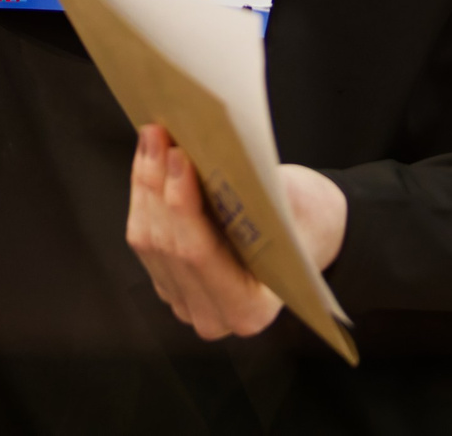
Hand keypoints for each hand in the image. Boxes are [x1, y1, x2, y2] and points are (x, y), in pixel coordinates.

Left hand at [124, 123, 346, 341]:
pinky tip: (149, 159)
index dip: (181, 204)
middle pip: (167, 246)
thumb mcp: (294, 203)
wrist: (305, 233)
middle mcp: (213, 317)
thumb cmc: (307, 218)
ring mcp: (185, 302)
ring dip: (145, 184)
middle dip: (157, 184)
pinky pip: (145, 237)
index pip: (200, 256)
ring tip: (151, 137)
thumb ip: (254, 192)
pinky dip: (143, 194)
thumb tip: (211, 157)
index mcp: (251, 310)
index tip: (178, 155)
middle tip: (158, 135)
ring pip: (147, 240)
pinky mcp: (168, 281)